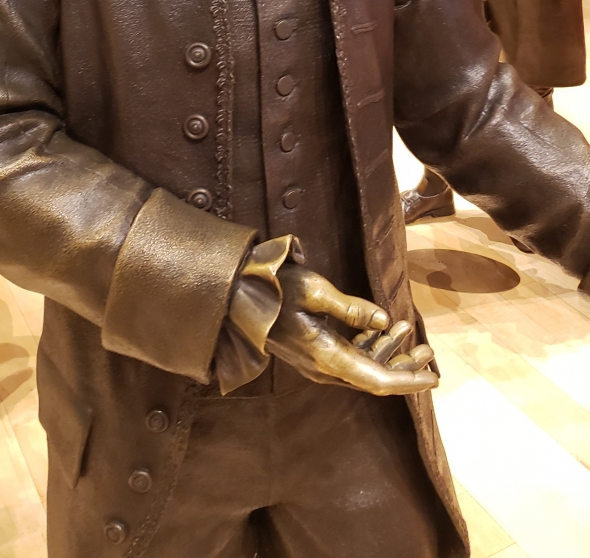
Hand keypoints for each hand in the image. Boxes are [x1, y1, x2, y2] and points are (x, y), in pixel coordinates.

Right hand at [265, 265, 437, 395]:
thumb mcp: (316, 291)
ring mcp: (318, 362)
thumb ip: (352, 309)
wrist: (238, 296)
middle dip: (404, 367)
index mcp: (327, 357)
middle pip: (373, 376)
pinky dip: (370, 344)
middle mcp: (324, 367)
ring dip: (388, 352)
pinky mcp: (314, 351)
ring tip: (409, 331)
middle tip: (428, 351)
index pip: (376, 380)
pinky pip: (349, 355)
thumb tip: (385, 322)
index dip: (407, 381)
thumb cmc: (275, 289)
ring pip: (362, 366)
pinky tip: (383, 327)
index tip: (433, 378)